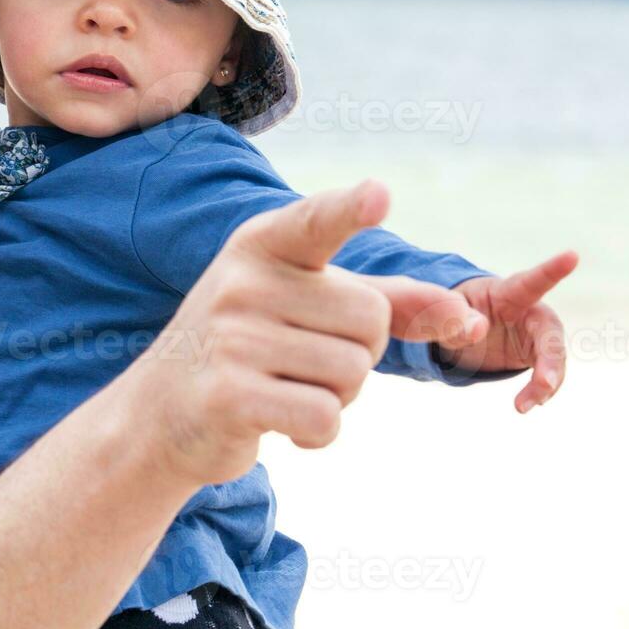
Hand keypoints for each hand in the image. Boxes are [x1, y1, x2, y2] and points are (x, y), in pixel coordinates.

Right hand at [130, 179, 486, 486]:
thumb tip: (466, 315)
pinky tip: (282, 424)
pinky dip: (318, 433)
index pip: (317, 221)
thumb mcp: (307, 308)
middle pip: (369, 321)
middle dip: (356, 356)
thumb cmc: (251, 349)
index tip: (380, 194)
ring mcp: (231, 336)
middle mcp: (243, 281)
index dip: (351, 209)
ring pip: (352, 374)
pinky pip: (325, 417)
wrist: (161, 412)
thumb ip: (386, 302)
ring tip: (284, 388)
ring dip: (336, 397)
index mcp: (263, 244)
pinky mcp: (228, 393)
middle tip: (299, 361)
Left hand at [445, 251, 577, 412]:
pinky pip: (546, 373)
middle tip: (546, 383)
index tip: (572, 255)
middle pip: (550, 333)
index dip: (552, 269)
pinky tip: (528, 404)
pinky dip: (540, 391)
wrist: (460, 328)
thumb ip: (458, 316)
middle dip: (551, 358)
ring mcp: (536, 334)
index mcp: (507, 292)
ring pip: (553, 358)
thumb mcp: (447, 310)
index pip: (531, 281)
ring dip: (546, 382)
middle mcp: (530, 311)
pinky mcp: (536, 354)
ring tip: (526, 405)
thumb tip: (477, 329)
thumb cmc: (455, 309)